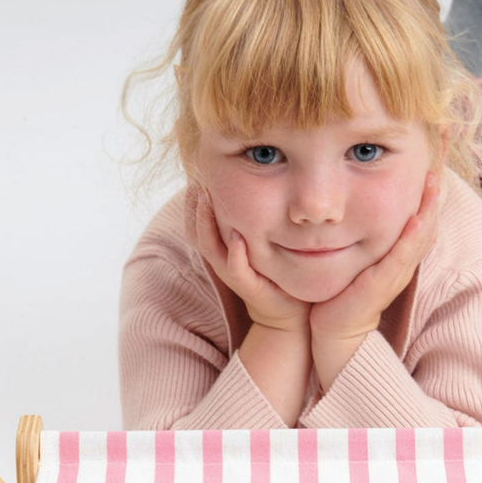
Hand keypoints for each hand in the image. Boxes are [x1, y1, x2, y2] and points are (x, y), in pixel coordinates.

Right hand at [191, 187, 309, 333]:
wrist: (289, 310)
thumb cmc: (275, 270)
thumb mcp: (258, 240)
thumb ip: (251, 217)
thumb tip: (254, 181)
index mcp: (221, 248)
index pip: (196, 221)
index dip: (192, 199)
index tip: (196, 172)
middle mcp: (221, 260)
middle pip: (196, 230)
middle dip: (193, 204)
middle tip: (196, 177)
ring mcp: (233, 273)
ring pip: (210, 247)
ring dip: (206, 222)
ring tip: (207, 197)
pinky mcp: (249, 287)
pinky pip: (236, 269)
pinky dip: (235, 254)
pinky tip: (237, 237)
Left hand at [309, 172, 440, 341]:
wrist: (336, 330)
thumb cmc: (345, 295)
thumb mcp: (360, 262)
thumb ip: (366, 242)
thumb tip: (357, 212)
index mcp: (399, 260)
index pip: (420, 227)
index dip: (427, 202)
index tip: (428, 174)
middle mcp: (403, 266)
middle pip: (427, 229)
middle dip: (432, 201)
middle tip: (435, 172)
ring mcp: (395, 275)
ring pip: (420, 239)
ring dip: (428, 212)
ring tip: (433, 187)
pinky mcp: (382, 284)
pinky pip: (401, 257)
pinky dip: (411, 237)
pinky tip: (416, 218)